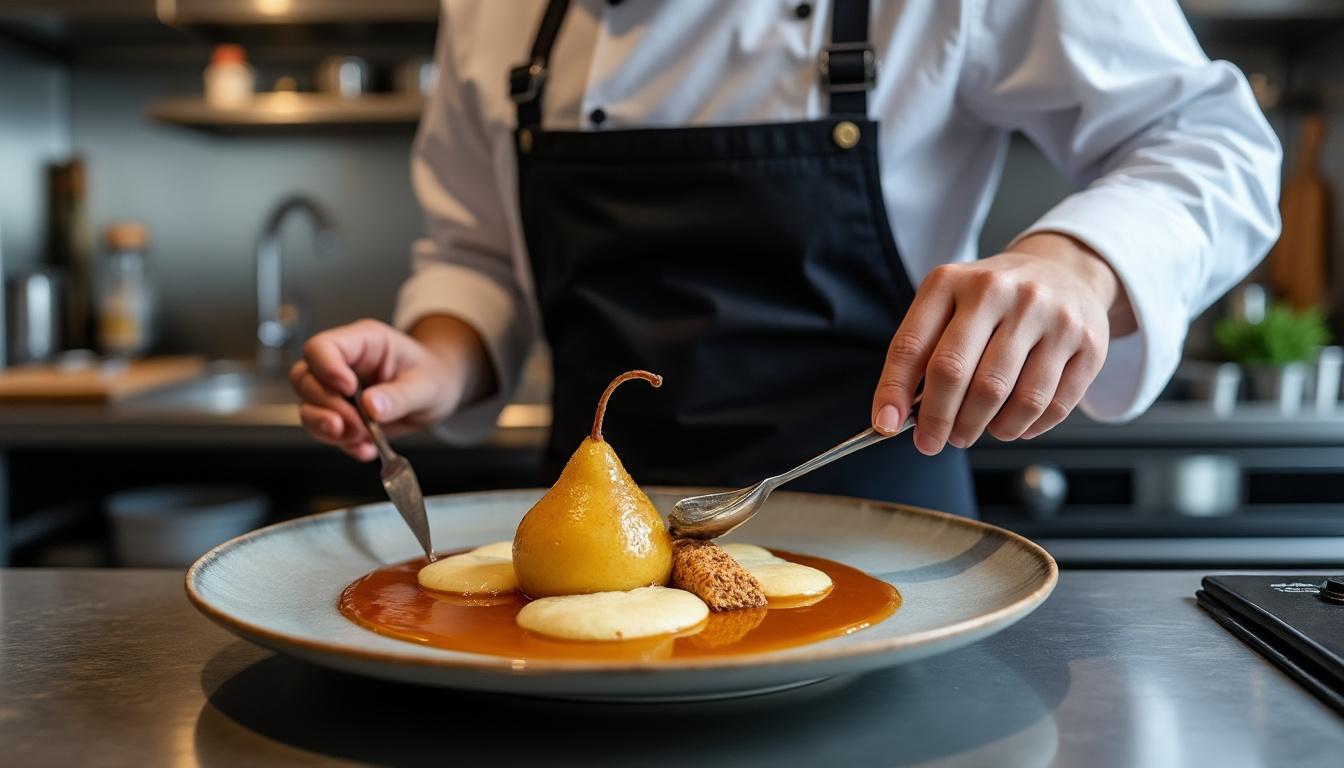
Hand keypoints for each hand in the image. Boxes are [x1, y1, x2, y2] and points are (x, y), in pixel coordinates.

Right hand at [290, 316, 492, 460]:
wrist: (440, 394)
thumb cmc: (435, 376)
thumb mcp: (426, 385)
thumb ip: (399, 396)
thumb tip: (371, 407)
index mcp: (363, 342)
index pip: (322, 347)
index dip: (326, 369)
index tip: (349, 390)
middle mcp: (344, 363)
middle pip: (305, 378)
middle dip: (325, 406)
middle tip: (356, 425)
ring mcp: (337, 389)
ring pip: (307, 406)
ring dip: (326, 428)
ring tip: (360, 439)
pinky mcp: (341, 414)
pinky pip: (324, 430)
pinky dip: (341, 444)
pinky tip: (365, 448)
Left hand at [871, 233, 1134, 453]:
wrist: (1063, 270)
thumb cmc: (991, 300)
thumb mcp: (946, 306)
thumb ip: (918, 355)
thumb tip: (893, 418)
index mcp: (951, 282)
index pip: (912, 346)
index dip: (894, 393)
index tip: (886, 426)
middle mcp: (1000, 291)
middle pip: (958, 374)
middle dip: (940, 420)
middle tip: (935, 441)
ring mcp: (1049, 315)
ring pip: (1008, 397)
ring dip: (985, 429)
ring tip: (975, 431)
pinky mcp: (1088, 343)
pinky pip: (1052, 406)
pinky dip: (1026, 427)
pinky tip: (1014, 424)